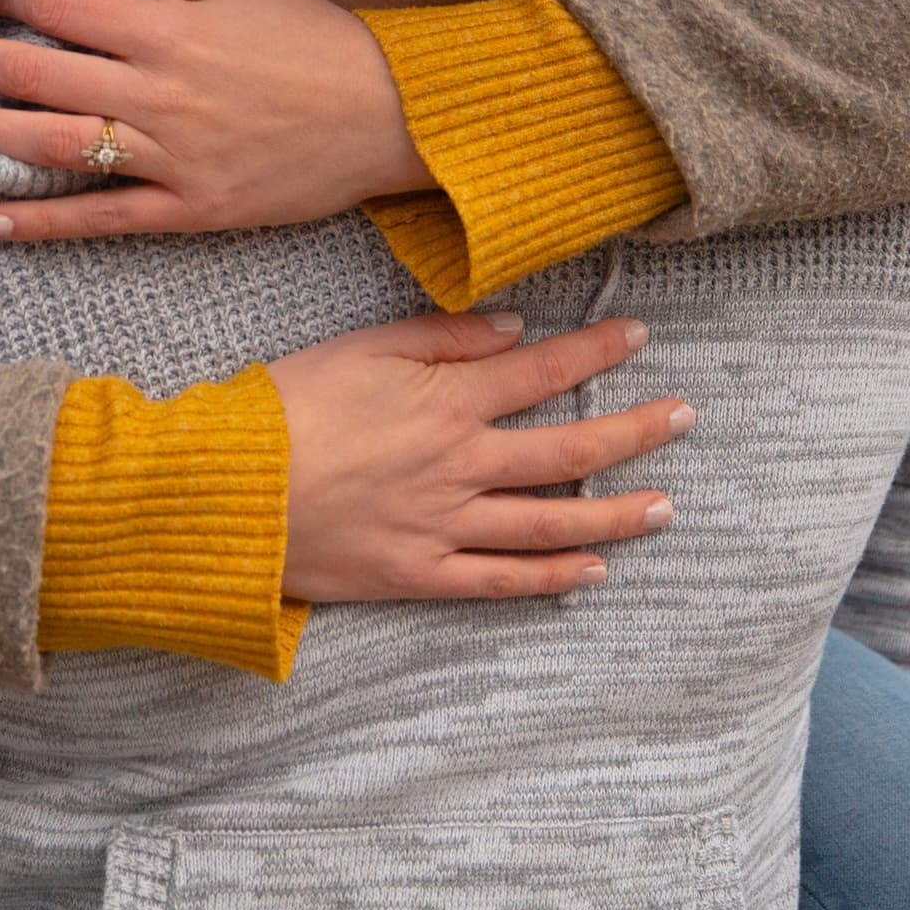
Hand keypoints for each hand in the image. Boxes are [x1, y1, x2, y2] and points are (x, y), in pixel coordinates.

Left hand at [0, 0, 433, 241]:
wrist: (390, 114)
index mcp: (169, 30)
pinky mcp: (189, 209)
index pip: (62, 9)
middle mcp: (160, 92)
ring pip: (58, 147)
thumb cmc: (311, 40)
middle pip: (43, 77)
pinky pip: (102, 218)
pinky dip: (42, 224)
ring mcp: (172, 156)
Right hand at [267, 310, 688, 601]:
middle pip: (570, 446)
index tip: (638, 336)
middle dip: (635, 430)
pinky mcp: (419, 574)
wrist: (225, 493)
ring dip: (617, 512)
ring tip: (666, 506)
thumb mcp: (359, 346)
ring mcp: (446, 525)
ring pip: (553, 521)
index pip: (543, 369)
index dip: (596, 350)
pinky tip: (593, 572)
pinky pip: (502, 581)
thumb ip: (441, 337)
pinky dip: (552, 577)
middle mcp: (461, 464)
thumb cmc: (283, 407)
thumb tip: (513, 329)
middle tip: (684, 417)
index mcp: (447, 400)